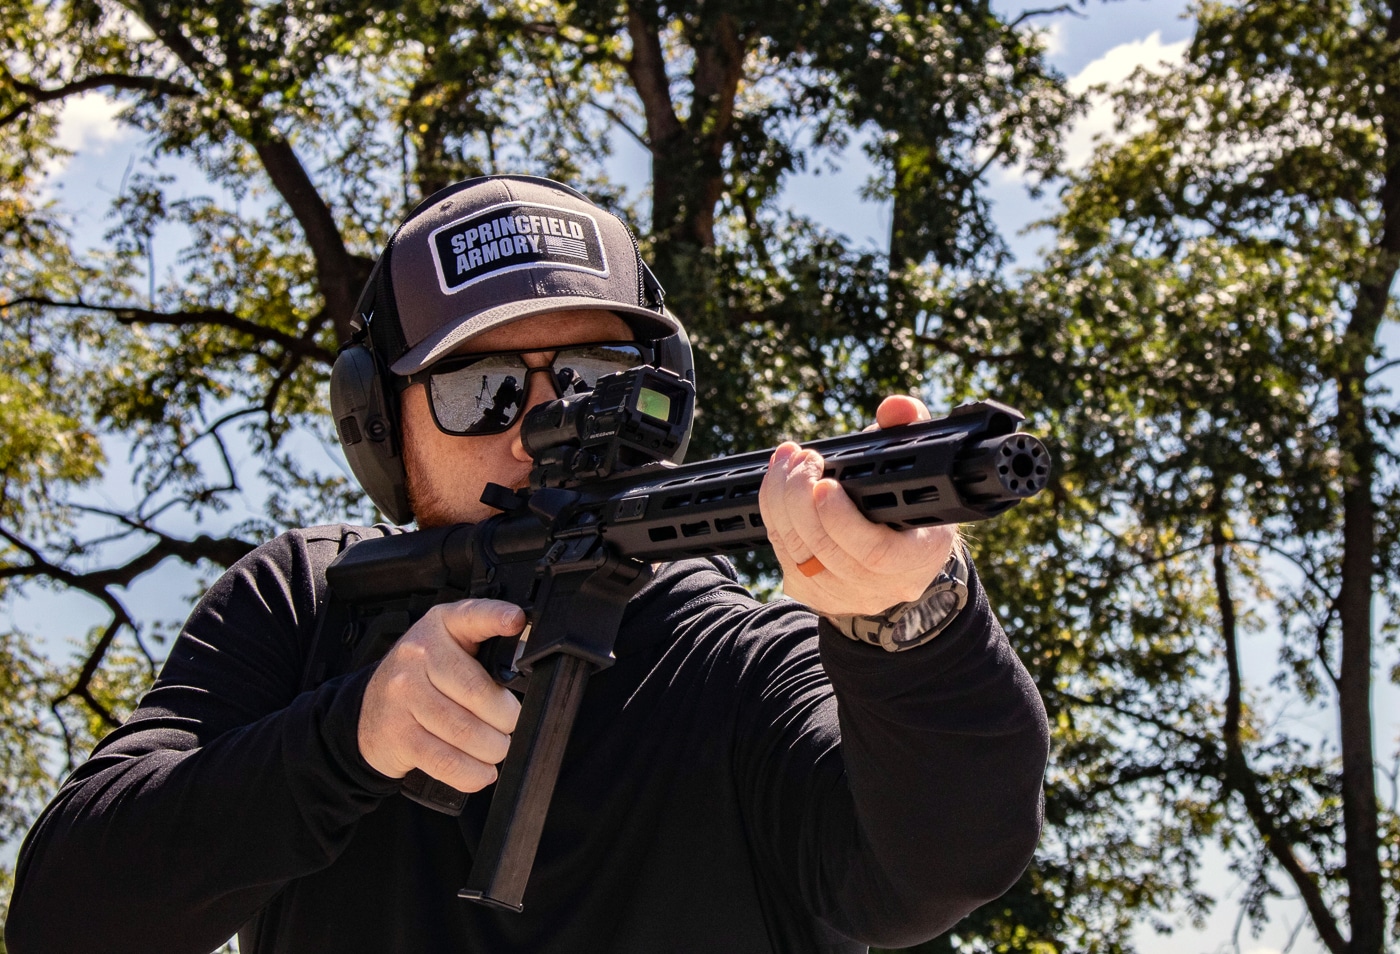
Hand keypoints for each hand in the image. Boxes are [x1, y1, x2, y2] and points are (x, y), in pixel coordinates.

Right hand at [359, 599, 524, 792]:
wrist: (366, 711)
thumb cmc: (420, 678)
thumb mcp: (449, 647)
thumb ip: (485, 647)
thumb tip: (525, 662)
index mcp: (440, 626)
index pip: (471, 616)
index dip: (496, 617)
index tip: (515, 621)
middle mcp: (418, 655)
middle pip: (478, 692)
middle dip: (506, 718)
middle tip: (509, 724)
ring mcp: (404, 696)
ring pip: (465, 731)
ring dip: (493, 748)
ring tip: (497, 747)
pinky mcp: (399, 735)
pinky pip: (445, 760)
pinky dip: (471, 772)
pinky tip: (481, 771)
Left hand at [758, 395, 958, 618]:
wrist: (898, 555)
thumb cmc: (908, 503)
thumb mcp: (919, 466)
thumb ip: (910, 430)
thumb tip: (895, 407)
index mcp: (917, 557)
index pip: (875, 552)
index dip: (842, 521)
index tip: (824, 484)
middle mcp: (880, 586)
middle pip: (826, 550)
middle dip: (800, 499)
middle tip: (801, 459)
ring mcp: (843, 594)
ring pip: (797, 553)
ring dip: (781, 501)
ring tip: (786, 462)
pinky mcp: (812, 592)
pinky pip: (782, 553)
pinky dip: (773, 514)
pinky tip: (777, 483)